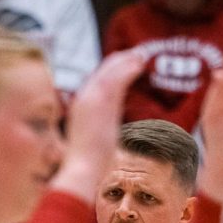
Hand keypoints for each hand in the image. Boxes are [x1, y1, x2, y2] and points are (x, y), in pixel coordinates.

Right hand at [52, 49, 147, 202]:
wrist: (82, 169)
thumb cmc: (87, 165)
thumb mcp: (93, 145)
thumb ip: (101, 134)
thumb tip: (106, 139)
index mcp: (81, 109)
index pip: (96, 83)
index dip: (111, 72)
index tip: (124, 65)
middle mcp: (83, 100)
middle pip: (102, 73)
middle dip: (119, 61)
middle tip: (137, 53)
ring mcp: (90, 100)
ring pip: (109, 72)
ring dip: (126, 61)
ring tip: (141, 54)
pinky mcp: (100, 102)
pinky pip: (116, 79)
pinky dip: (127, 69)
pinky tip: (140, 64)